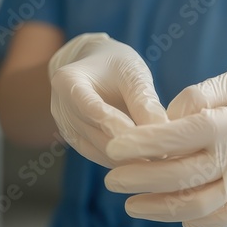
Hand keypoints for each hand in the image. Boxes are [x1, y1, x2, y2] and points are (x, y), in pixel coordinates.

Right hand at [49, 33, 167, 167]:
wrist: (96, 65)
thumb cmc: (116, 63)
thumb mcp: (132, 71)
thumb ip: (144, 100)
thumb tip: (163, 130)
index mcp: (67, 82)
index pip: (94, 111)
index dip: (122, 128)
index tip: (152, 141)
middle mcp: (61, 109)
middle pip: (97, 136)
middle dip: (130, 148)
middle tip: (165, 157)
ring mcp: (66, 129)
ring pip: (100, 151)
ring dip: (130, 160)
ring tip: (163, 163)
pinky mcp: (78, 143)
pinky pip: (101, 156)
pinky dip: (124, 161)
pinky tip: (150, 164)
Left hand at [105, 68, 226, 226]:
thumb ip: (201, 94)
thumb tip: (166, 117)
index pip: (183, 135)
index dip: (146, 143)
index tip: (113, 148)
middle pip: (184, 175)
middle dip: (142, 179)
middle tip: (112, 180)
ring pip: (199, 204)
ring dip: (160, 208)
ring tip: (131, 206)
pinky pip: (222, 218)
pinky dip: (194, 220)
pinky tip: (172, 216)